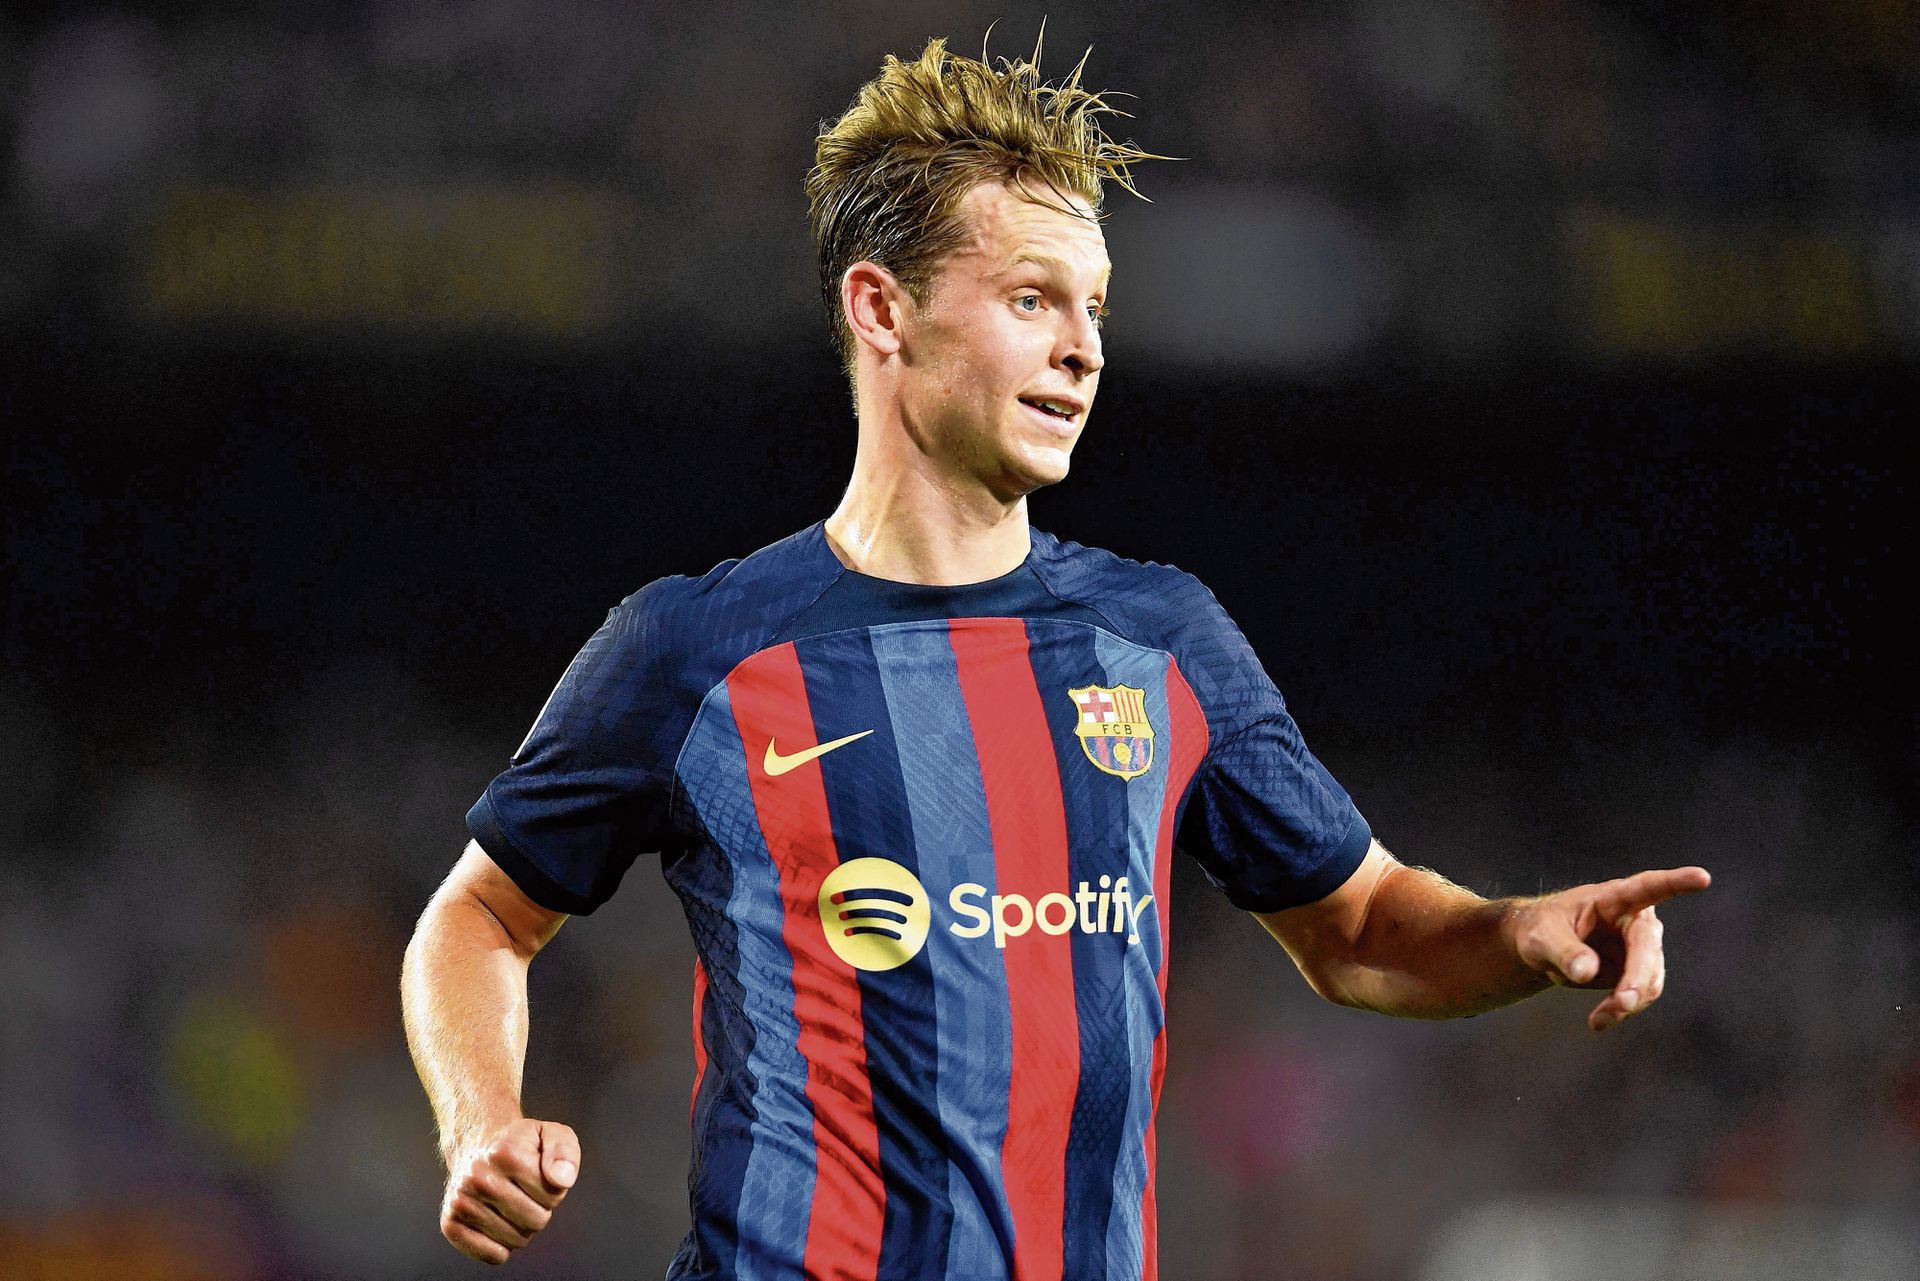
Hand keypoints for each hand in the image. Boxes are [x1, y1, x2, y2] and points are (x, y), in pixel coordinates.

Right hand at [440, 1117, 579, 1264]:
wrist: (477, 1146)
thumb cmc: (520, 1145)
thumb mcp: (550, 1134)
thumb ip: (564, 1152)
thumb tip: (562, 1180)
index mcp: (506, 1153)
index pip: (553, 1196)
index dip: (554, 1190)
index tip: (540, 1176)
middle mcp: (478, 1177)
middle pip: (536, 1221)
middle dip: (540, 1210)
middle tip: (525, 1192)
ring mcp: (460, 1201)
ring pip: (516, 1240)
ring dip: (522, 1227)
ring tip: (511, 1203)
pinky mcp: (450, 1223)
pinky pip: (493, 1256)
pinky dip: (503, 1247)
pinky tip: (498, 1223)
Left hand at [1503, 866, 1711, 1031]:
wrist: (1542, 949)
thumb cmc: (1541, 930)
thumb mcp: (1542, 938)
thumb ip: (1565, 952)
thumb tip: (1589, 971)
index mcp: (1613, 898)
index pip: (1648, 887)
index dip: (1676, 883)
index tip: (1702, 877)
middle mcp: (1636, 920)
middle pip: (1649, 949)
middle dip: (1637, 979)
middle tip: (1622, 1004)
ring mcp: (1641, 947)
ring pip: (1650, 979)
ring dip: (1628, 1002)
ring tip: (1599, 1020)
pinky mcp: (1638, 971)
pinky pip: (1641, 994)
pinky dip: (1623, 1010)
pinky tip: (1599, 1021)